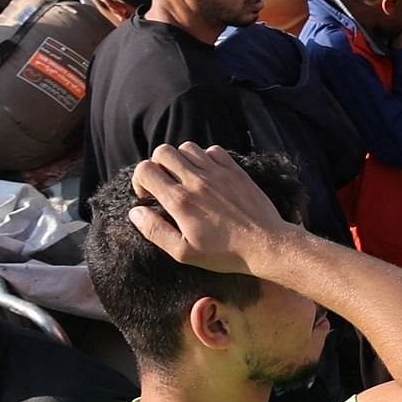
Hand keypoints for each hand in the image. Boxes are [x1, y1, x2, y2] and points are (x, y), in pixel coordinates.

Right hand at [126, 146, 294, 277]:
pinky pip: (213, 150)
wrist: (265, 245)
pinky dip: (205, 158)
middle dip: (157, 165)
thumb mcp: (183, 252)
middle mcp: (197, 181)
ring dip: (180, 160)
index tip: (149, 196)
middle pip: (163, 151)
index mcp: (180, 201)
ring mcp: (218, 173)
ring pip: (187, 147)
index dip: (140, 180)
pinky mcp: (235, 171)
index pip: (145, 170)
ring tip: (185, 180)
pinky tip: (208, 177)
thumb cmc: (224, 253)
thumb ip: (155, 230)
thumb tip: (135, 212)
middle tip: (165, 185)